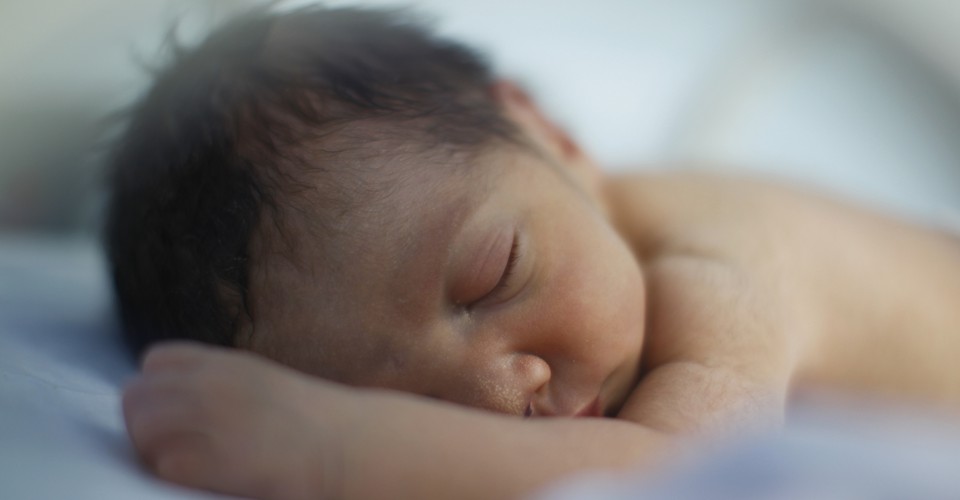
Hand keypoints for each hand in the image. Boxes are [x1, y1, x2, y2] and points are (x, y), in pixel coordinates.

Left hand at [122, 342, 346, 499]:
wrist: (346, 447)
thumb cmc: (312, 421)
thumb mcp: (262, 381)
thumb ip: (220, 383)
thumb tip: (179, 402)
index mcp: (224, 363)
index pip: (154, 361)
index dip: (154, 388)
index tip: (169, 410)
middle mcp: (210, 383)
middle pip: (135, 395)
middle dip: (142, 423)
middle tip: (168, 445)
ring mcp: (208, 418)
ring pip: (141, 428)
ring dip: (151, 450)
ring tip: (182, 463)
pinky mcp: (210, 457)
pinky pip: (162, 463)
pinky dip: (174, 472)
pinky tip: (200, 477)